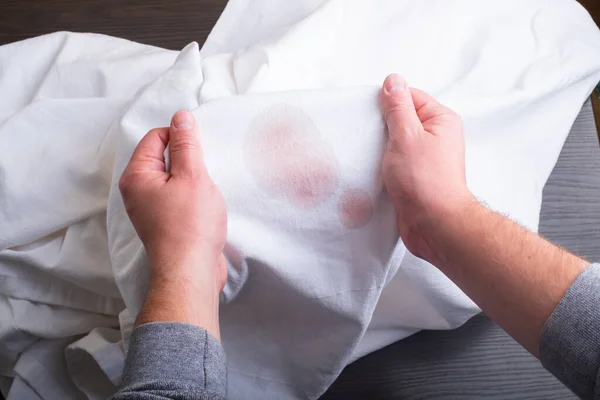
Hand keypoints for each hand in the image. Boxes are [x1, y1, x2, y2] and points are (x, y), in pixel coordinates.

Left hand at [119, 110, 226, 336]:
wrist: (191, 272)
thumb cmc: (191, 225)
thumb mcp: (193, 176)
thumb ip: (186, 144)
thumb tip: (181, 117)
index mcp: (137, 176)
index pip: (156, 137)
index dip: (181, 137)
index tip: (201, 150)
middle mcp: (137, 191)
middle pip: (163, 157)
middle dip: (188, 159)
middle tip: (204, 172)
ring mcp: (150, 209)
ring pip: (172, 178)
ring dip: (192, 178)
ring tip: (206, 190)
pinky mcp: (164, 223)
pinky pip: (176, 197)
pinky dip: (191, 195)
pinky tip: (205, 204)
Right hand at [380, 74, 475, 261]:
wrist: (434, 225)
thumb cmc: (425, 182)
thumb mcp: (406, 135)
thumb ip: (398, 107)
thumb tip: (393, 81)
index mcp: (440, 120)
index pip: (409, 97)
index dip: (388, 103)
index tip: (371, 114)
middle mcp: (436, 138)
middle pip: (400, 121)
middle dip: (380, 129)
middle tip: (367, 137)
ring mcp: (424, 160)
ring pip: (393, 145)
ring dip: (378, 151)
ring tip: (368, 158)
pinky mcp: (414, 179)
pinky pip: (393, 165)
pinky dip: (381, 168)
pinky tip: (371, 173)